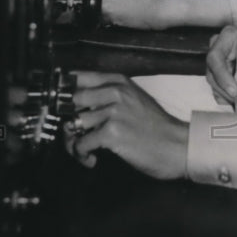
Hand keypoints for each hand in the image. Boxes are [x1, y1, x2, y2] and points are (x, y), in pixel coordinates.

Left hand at [65, 71, 188, 179]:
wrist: (176, 145)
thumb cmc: (155, 125)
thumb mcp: (134, 99)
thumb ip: (108, 95)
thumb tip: (75, 102)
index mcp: (119, 81)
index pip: (78, 77)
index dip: (63, 91)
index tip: (60, 105)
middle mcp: (115, 92)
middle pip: (71, 100)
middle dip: (67, 119)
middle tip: (74, 133)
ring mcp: (114, 112)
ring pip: (73, 124)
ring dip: (73, 142)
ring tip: (85, 150)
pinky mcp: (112, 133)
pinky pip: (81, 144)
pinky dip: (82, 155)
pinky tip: (92, 159)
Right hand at [206, 23, 236, 107]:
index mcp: (230, 37)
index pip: (215, 56)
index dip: (222, 75)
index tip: (235, 90)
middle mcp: (222, 52)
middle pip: (213, 76)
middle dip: (233, 92)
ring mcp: (220, 68)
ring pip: (218, 89)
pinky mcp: (222, 83)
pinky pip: (224, 97)